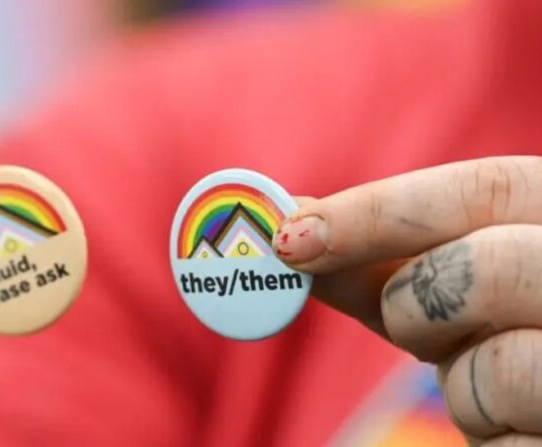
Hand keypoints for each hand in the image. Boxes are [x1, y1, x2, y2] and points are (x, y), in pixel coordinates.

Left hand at [275, 157, 541, 445]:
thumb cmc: (511, 344)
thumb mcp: (454, 295)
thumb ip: (384, 264)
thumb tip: (293, 228)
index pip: (492, 186)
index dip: (378, 208)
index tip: (292, 237)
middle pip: (487, 267)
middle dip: (414, 302)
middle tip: (404, 325)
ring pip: (495, 367)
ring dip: (461, 386)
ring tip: (494, 388)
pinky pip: (510, 441)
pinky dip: (487, 432)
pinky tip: (518, 425)